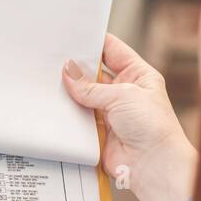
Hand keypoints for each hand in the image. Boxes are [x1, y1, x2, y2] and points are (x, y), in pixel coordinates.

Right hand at [63, 34, 197, 200]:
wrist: (152, 165)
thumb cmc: (152, 126)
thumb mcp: (122, 95)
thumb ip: (90, 86)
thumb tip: (67, 70)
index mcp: (138, 75)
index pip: (113, 50)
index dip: (94, 41)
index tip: (72, 35)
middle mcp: (124, 91)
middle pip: (95, 72)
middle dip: (77, 67)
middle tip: (54, 58)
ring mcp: (110, 111)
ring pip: (84, 95)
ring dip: (70, 90)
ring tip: (48, 78)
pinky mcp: (98, 130)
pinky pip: (79, 117)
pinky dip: (68, 112)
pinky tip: (53, 103)